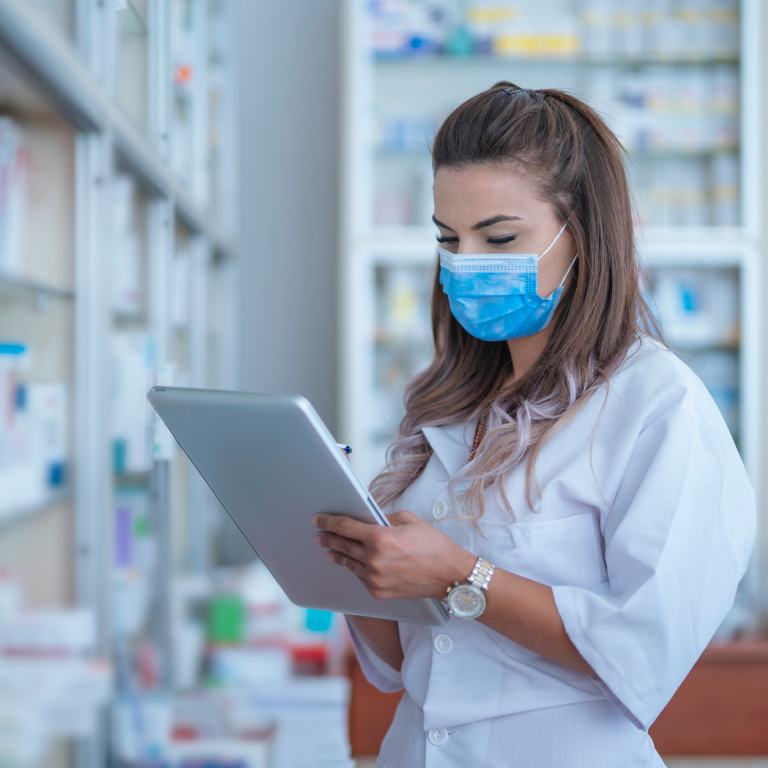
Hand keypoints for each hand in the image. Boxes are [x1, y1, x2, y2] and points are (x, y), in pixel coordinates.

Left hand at [312, 510, 475, 600]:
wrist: (450, 575)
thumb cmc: (434, 545)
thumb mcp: (409, 520)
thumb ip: (384, 518)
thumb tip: (368, 519)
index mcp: (381, 538)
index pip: (346, 527)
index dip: (329, 522)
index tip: (318, 519)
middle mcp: (375, 560)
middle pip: (342, 546)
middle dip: (328, 538)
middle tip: (319, 535)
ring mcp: (376, 579)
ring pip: (349, 563)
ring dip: (338, 555)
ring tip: (331, 550)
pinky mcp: (379, 592)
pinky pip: (361, 577)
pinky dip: (356, 568)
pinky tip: (353, 563)